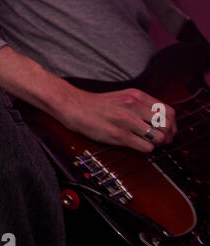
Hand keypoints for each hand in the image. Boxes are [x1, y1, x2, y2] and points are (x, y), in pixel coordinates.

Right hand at [54, 85, 176, 152]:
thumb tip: (161, 121)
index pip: (169, 111)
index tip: (168, 130)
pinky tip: (137, 145)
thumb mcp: (123, 97)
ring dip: (157, 143)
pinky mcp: (118, 134)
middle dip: (167, 135)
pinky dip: (145, 150)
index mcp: (136, 95)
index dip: (173, 124)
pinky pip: (145, 147)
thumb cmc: (96, 104)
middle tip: (161, 140)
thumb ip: (142, 105)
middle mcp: (133, 106)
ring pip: (159, 137)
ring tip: (148, 143)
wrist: (73, 106)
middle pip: (167, 125)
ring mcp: (126, 120)